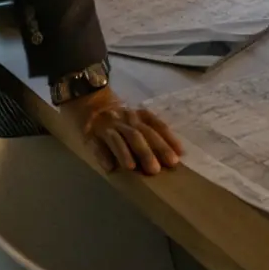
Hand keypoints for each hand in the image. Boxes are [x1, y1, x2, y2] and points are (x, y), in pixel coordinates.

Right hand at [57, 85, 182, 174]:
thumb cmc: (120, 117)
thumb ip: (152, 131)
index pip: (157, 126)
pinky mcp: (92, 134)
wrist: (90, 101)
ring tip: (133, 168)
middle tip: (160, 168)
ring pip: (121, 138)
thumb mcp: (137, 118)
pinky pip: (98, 144)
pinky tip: (109, 167)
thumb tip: (177, 153)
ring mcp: (109, 126)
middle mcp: (127, 119)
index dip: (168, 139)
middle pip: (141, 134)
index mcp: (140, 116)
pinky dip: (104, 155)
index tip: (179, 155)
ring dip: (128, 153)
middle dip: (151, 150)